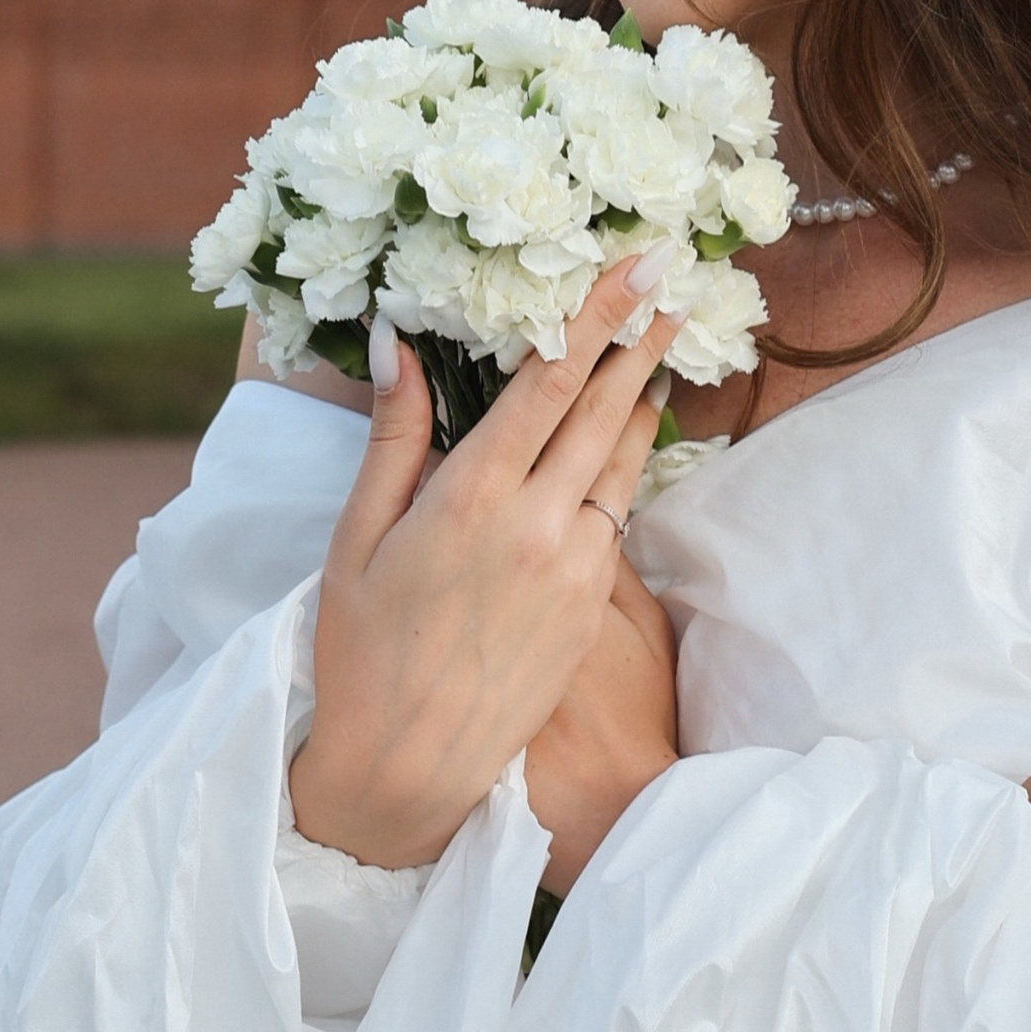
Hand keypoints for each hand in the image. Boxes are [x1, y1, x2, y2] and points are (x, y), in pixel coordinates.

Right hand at [288, 256, 680, 868]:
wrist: (408, 768)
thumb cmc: (360, 650)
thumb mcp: (356, 537)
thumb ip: (393, 438)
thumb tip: (399, 345)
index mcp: (473, 497)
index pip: (550, 381)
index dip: (597, 314)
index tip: (638, 264)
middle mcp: (538, 526)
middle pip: (606, 410)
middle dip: (641, 340)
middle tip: (674, 285)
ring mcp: (575, 570)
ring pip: (622, 464)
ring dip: (641, 402)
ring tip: (660, 352)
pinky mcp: (592, 609)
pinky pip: (615, 519)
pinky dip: (623, 471)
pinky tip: (624, 445)